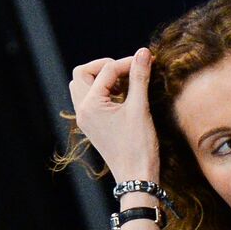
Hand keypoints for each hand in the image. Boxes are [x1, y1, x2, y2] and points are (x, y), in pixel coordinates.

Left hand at [68, 49, 159, 183]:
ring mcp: (85, 119)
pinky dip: (103, 92)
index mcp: (90, 104)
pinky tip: (122, 98)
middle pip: (82, 73)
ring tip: (125, 84)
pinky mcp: (92, 126)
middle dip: (105, 67)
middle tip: (128, 71)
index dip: (127, 62)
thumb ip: (140, 78)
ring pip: (82, 86)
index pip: (106, 71)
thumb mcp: (140, 109)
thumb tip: (144, 53)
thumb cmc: (139, 147)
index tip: (148, 61)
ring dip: (101, 79)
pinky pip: (89, 100)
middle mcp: (82, 110)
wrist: (136, 177)